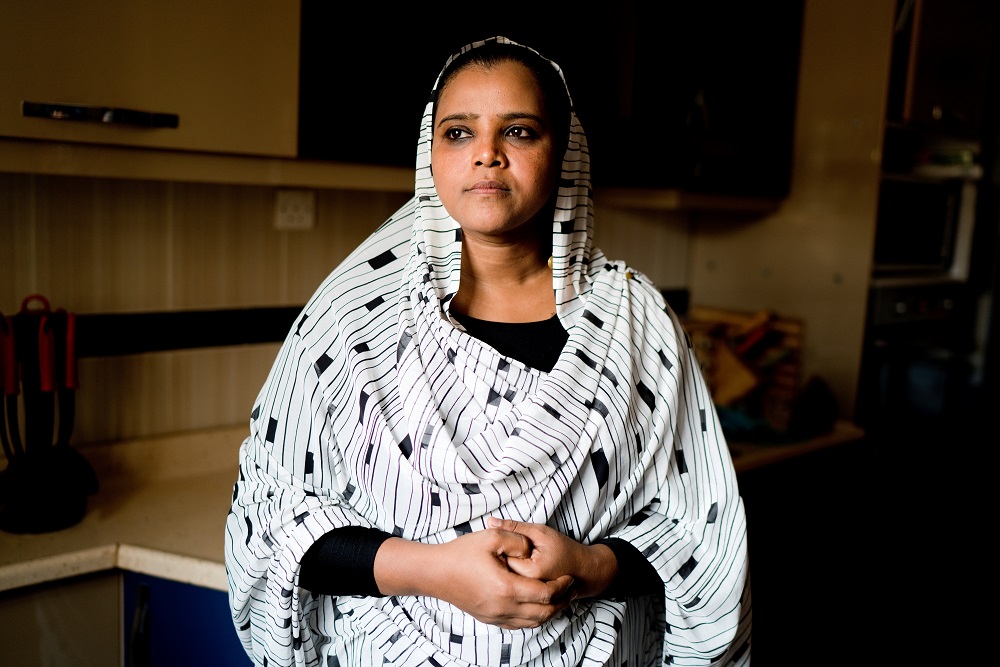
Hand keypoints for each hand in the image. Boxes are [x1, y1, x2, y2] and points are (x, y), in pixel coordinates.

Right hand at [373, 529, 573, 628]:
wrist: (435, 574)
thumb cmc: (461, 554)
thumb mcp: (491, 536)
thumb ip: (517, 539)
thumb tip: (531, 548)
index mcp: (507, 588)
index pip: (546, 594)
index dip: (563, 586)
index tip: (569, 577)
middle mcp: (503, 608)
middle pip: (544, 613)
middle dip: (562, 602)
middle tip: (570, 589)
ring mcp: (496, 616)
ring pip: (533, 622)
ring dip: (550, 611)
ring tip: (558, 597)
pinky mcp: (489, 619)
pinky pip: (519, 625)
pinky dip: (533, 617)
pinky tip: (536, 605)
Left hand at [486, 518, 617, 599]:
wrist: (582, 572)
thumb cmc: (564, 550)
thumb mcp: (540, 532)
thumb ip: (514, 527)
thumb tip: (490, 521)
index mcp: (529, 572)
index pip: (500, 556)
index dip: (500, 545)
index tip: (507, 540)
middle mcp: (526, 588)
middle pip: (499, 570)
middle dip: (498, 558)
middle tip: (507, 549)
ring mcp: (525, 597)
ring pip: (503, 580)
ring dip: (502, 569)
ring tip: (513, 559)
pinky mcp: (525, 600)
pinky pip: (509, 587)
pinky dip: (508, 577)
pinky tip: (516, 569)